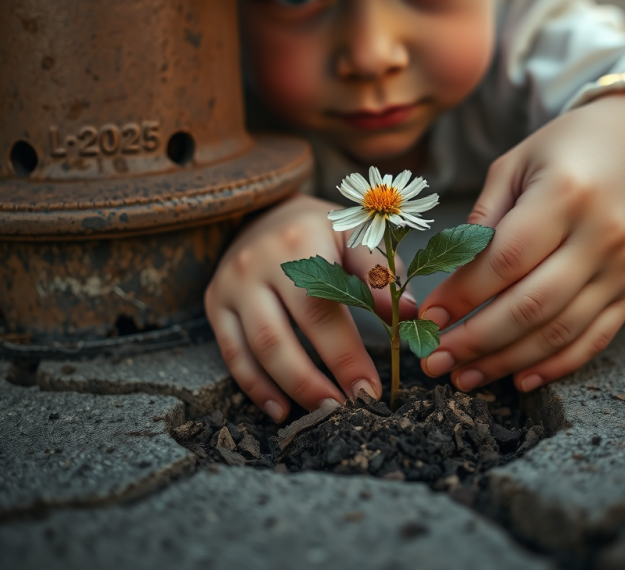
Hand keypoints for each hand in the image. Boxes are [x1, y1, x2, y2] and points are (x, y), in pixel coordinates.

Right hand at [205, 194, 416, 420]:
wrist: (266, 210)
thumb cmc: (321, 229)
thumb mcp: (354, 235)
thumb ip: (380, 272)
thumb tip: (409, 312)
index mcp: (299, 242)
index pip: (323, 307)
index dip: (345, 355)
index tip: (371, 390)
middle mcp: (257, 263)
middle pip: (282, 335)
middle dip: (315, 381)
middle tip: (347, 410)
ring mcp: (231, 284)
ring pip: (256, 349)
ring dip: (289, 388)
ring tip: (321, 414)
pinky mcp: (215, 302)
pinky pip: (232, 353)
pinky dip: (255, 387)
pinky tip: (281, 410)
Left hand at [419, 93, 624, 392]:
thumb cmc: (565, 151)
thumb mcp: (516, 163)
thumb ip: (484, 215)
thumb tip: (451, 275)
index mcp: (566, 193)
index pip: (506, 258)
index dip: (463, 293)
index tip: (428, 316)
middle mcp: (602, 236)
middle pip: (532, 305)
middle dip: (476, 340)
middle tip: (435, 360)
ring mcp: (623, 269)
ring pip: (560, 331)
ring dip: (507, 361)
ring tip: (464, 376)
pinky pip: (594, 340)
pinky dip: (555, 366)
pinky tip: (518, 379)